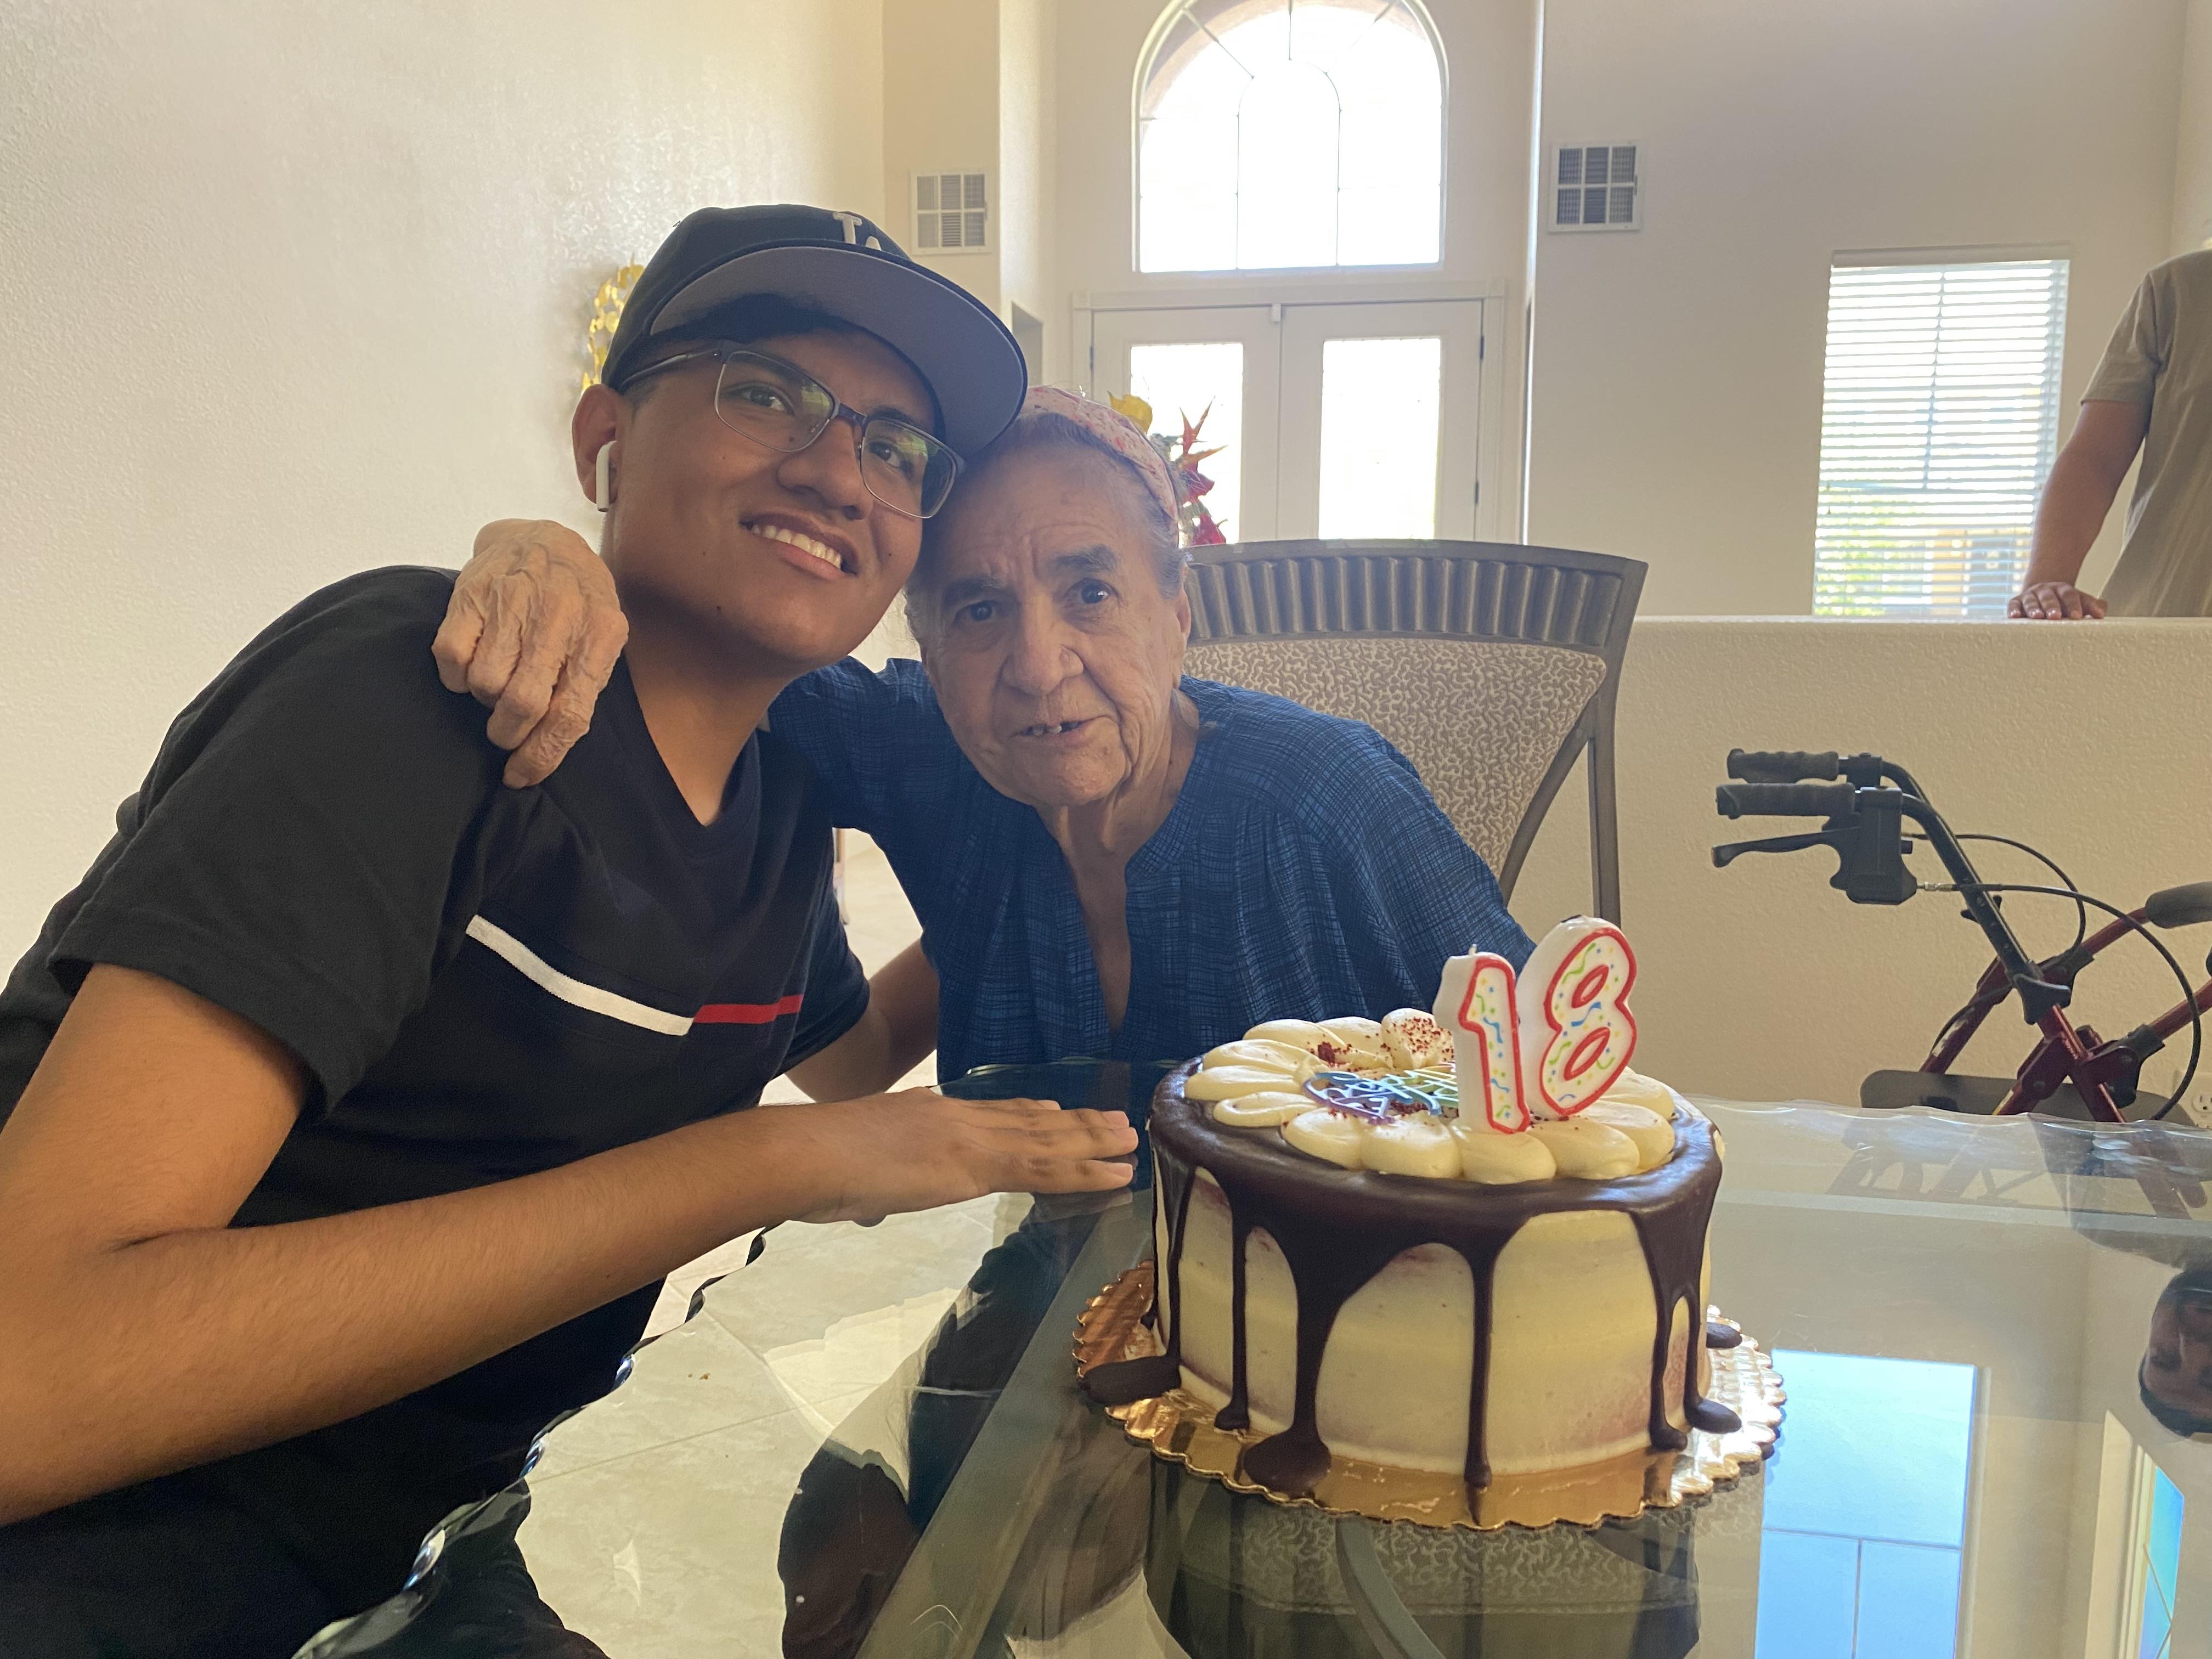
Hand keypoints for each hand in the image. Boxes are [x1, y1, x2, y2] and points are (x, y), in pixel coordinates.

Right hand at [432, 520, 627, 785]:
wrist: (547, 540)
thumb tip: (548, 748)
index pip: (570, 714)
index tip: (519, 776)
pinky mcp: (472, 592)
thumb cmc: (578, 604)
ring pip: (484, 682)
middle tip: (504, 730)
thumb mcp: (600, 639)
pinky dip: (455, 676)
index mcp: (600, 634)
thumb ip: (583, 687)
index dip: (541, 756)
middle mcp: (559, 615)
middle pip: (522, 702)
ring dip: (483, 699)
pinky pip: (451, 656)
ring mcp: (513, 600)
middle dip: (508, 732)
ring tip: (494, 684)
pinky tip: (470, 665)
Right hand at [776, 1090, 1137, 1223]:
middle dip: (1073, 1124)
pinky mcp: (978, 1166)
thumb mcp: (851, 1171)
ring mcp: (970, 1138)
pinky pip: (1045, 1171)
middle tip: (1113, 1121)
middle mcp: (955, 1117)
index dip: (1026, 1112)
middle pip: (1028, 1121)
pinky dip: (1085, 1172)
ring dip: (1093, 1142)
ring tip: (1129, 1140)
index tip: (1055, 1110)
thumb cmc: (812, 1167)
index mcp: (925, 1113)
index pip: (987, 1113)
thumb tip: (863, 1200)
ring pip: (1048, 1142)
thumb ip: (869, 1183)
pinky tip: (1115, 1174)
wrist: (806, 1154)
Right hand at [2008, 580, 2106, 619]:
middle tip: (2056, 616)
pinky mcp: (2016, 602)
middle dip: (2052, 606)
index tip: (2077, 616)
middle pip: (2049, 597)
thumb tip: (2101, 612)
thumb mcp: (2079, 602)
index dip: (2074, 605)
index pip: (2069, 595)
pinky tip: (2014, 617)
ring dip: (2033, 609)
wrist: (2042, 595)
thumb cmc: (2063, 604)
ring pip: (2031, 601)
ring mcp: (2030, 595)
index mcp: (2063, 589)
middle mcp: (2045, 590)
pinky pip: (2013, 605)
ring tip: (2037, 617)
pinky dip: (2013, 610)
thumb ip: (2091, 606)